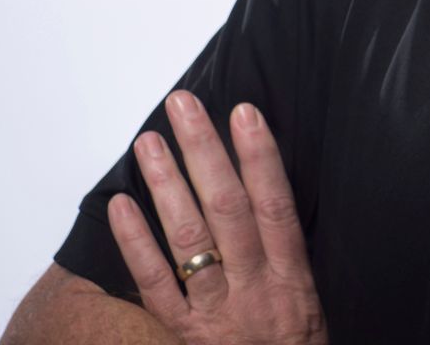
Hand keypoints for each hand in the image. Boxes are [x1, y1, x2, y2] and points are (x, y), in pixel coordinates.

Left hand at [108, 90, 328, 344]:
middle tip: (184, 107)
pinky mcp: (182, 334)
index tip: (244, 113)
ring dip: (167, 186)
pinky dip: (135, 244)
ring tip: (149, 141)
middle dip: (205, 153)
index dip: (260, 157)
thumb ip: (285, 256)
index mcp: (291, 279)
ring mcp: (215, 311)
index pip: (275, 205)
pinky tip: (122, 205)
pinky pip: (154, 286)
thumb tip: (267, 195)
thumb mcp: (307, 301)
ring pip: (189, 240)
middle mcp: (253, 289)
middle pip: (228, 210)